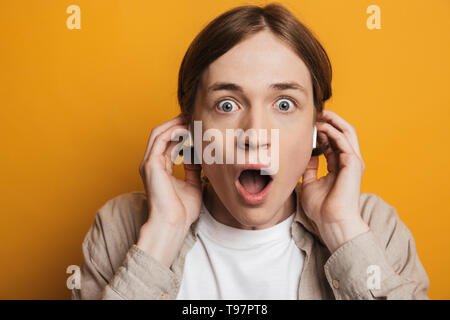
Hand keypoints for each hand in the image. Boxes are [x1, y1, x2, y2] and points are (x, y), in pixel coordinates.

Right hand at [137, 114, 202, 265]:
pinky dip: (172, 131)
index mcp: (160, 168)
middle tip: (194, 115)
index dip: (182, 132)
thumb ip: (193, 169)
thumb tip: (199, 156)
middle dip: (177, 123)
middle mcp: (152, 163)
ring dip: (174, 123)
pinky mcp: (150, 164)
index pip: (169, 143)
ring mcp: (149, 163)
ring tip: (190, 117)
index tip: (196, 125)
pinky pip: (159, 139)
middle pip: (162, 134)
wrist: (172, 224)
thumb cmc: (181, 211)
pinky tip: (186, 128)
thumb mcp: (192, 185)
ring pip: (159, 133)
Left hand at [300, 109, 369, 252]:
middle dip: (330, 121)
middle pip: (342, 134)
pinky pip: (344, 140)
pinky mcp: (353, 163)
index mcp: (340, 167)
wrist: (333, 222)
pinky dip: (333, 131)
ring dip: (333, 121)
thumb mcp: (310, 184)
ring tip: (320, 114)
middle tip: (316, 113)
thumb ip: (310, 168)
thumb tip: (306, 155)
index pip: (333, 143)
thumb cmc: (322, 209)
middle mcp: (348, 162)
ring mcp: (353, 162)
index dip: (321, 132)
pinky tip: (321, 127)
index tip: (308, 125)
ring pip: (347, 132)